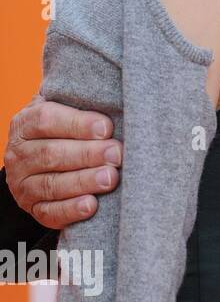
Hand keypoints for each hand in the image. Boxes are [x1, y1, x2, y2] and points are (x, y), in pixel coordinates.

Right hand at [4, 94, 122, 229]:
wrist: (49, 159)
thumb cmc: (70, 128)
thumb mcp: (68, 108)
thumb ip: (82, 100)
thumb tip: (113, 89)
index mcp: (25, 123)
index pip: (46, 120)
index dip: (77, 123)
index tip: (107, 127)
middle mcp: (19, 154)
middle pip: (52, 153)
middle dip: (88, 154)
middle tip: (118, 154)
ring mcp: (23, 183)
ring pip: (52, 183)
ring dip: (84, 181)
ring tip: (111, 178)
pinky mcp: (33, 208)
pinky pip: (49, 212)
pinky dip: (71, 210)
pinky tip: (92, 206)